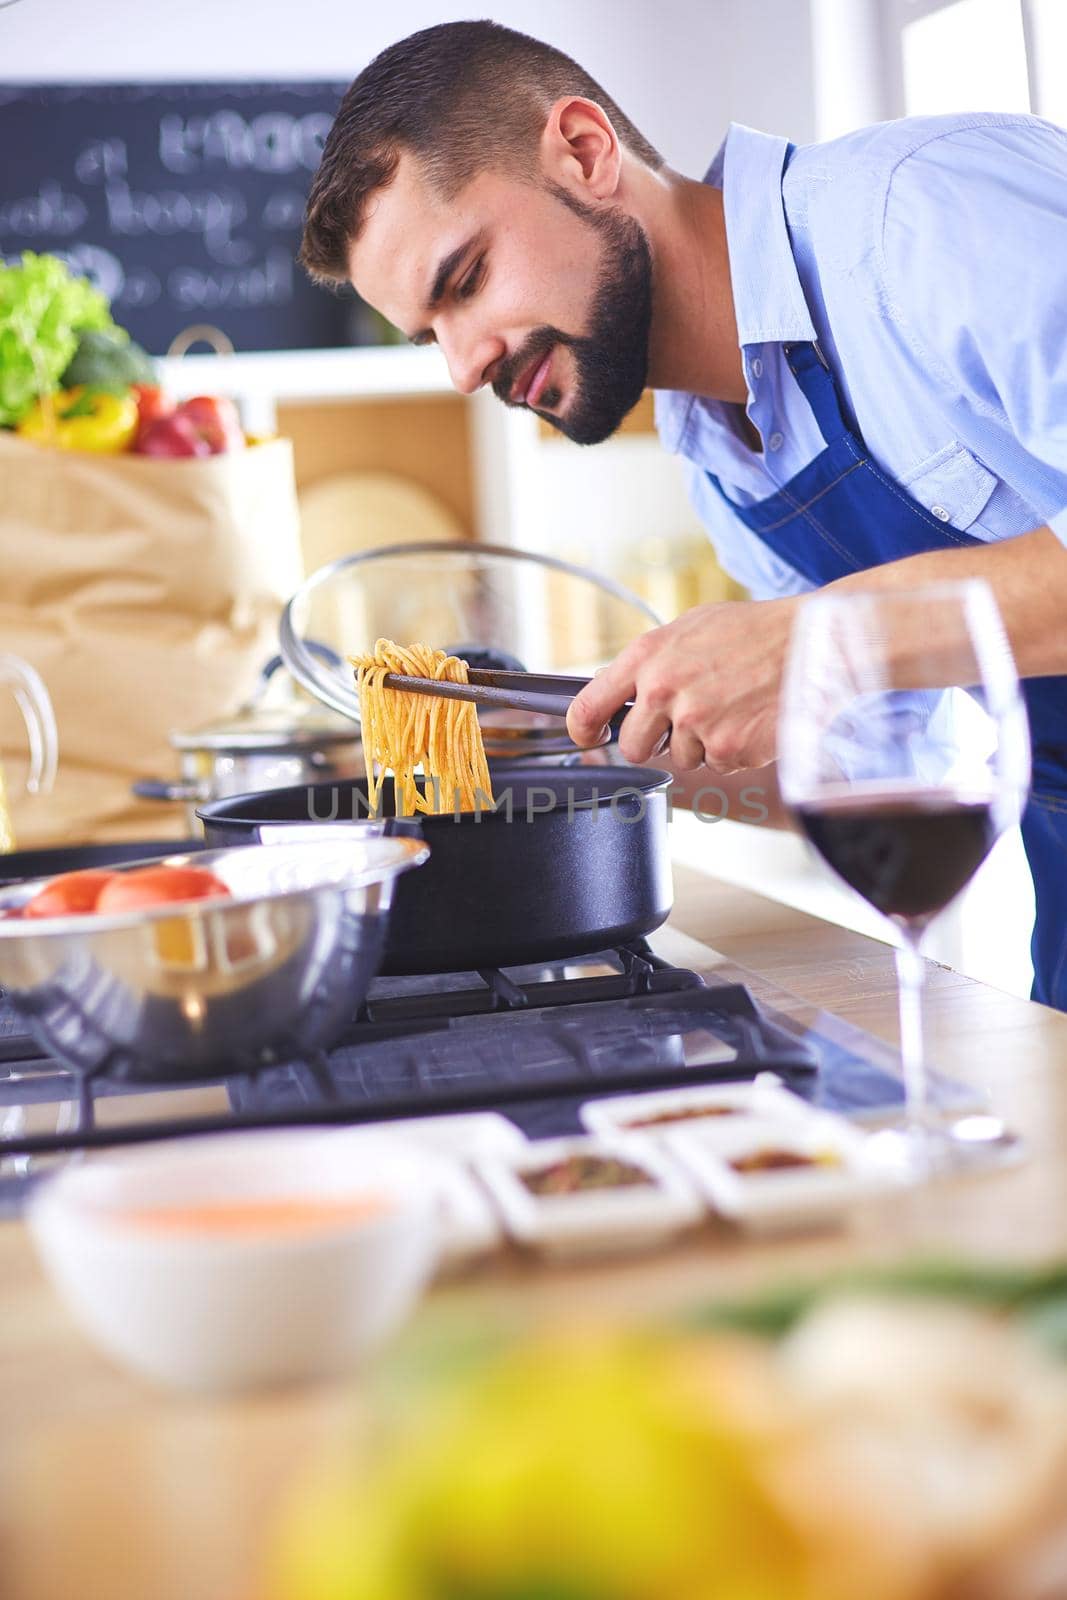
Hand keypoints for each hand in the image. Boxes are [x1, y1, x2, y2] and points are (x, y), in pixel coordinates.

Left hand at [567, 598, 797, 771]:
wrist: (813, 643)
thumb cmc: (753, 633)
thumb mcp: (692, 628)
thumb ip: (652, 660)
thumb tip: (615, 689)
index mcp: (648, 656)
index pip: (589, 705)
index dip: (584, 730)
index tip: (589, 737)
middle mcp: (663, 690)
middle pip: (634, 747)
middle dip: (656, 741)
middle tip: (686, 721)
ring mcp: (695, 722)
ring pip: (681, 758)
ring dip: (703, 742)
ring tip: (733, 706)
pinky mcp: (727, 748)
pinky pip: (717, 763)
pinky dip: (734, 749)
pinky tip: (751, 718)